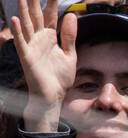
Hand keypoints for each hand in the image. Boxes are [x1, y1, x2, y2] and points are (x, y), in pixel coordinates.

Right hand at [10, 0, 76, 132]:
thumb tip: (71, 15)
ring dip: (23, 12)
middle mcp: (39, 39)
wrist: (54, 96)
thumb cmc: (60, 77)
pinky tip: (15, 19)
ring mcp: (31, 46)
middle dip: (34, 2)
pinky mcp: (26, 56)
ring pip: (26, 25)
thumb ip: (69, 36)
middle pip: (36, 16)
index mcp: (50, 37)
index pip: (50, 16)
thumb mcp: (70, 55)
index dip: (52, 3)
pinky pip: (21, 42)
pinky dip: (17, 31)